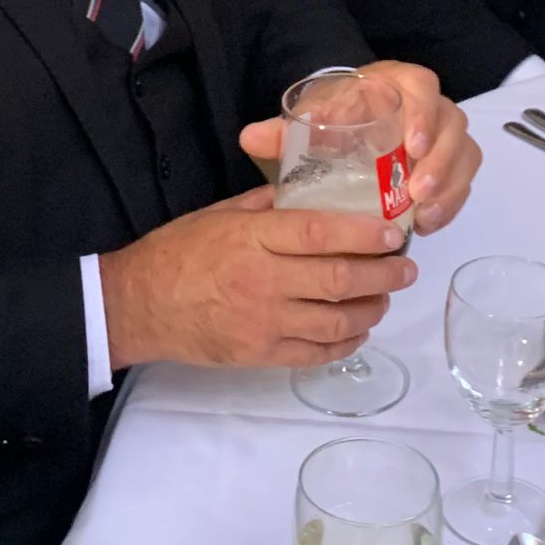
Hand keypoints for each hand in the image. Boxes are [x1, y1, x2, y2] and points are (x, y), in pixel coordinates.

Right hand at [97, 186, 416, 370]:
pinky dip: (346, 343)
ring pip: (336, 321)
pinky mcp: (259, 354)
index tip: (393, 231)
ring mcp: (263, 322)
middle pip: (339, 280)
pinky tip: (358, 330)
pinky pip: (316, 353)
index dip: (364, 233)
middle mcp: (262, 280)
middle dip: (383, 274)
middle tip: (406, 267)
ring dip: (372, 310)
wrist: (138, 305)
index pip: (320, 233)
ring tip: (385, 297)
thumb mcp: (220, 214)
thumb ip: (268, 205)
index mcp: (253, 238)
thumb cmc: (179, 252)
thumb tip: (314, 190)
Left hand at [238, 60, 477, 236]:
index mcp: (396, 83)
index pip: (422, 86)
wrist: (350, 128)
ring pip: (465, 154)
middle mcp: (428, 105)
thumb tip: (249, 137)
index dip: (423, 114)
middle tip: (416, 192)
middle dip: (441, 161)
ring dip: (449, 187)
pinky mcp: (450, 164)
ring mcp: (444, 135)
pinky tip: (427, 225)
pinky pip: (463, 181)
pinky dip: (450, 203)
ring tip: (423, 216)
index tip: (411, 146)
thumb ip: (283, 130)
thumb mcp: (313, 121)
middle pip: (453, 125)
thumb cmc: (335, 119)